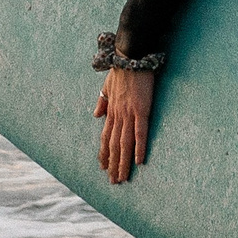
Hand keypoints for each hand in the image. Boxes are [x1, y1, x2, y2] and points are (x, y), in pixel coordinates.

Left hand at [95, 66, 155, 183]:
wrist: (132, 56)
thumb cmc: (122, 69)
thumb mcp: (107, 85)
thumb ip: (102, 101)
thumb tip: (96, 115)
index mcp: (111, 110)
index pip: (105, 137)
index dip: (104, 153)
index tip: (103, 167)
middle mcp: (118, 115)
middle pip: (114, 145)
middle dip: (113, 164)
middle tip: (113, 181)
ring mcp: (129, 113)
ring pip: (124, 143)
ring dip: (123, 162)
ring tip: (123, 177)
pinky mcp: (141, 110)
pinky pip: (140, 133)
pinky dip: (139, 148)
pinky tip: (139, 162)